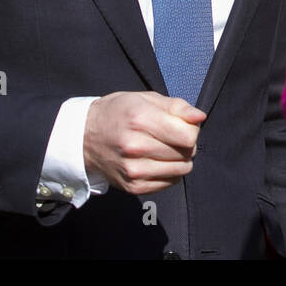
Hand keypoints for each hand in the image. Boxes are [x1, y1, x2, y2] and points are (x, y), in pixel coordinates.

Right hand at [83, 91, 205, 194]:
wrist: (84, 137)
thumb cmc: (118, 113)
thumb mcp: (145, 99)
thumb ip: (177, 107)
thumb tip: (200, 117)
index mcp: (140, 119)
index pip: (188, 136)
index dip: (191, 129)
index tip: (182, 125)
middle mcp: (135, 146)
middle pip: (186, 153)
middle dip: (185, 144)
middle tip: (170, 136)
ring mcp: (133, 170)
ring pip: (181, 170)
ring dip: (179, 160)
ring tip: (163, 149)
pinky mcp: (133, 186)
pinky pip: (169, 183)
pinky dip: (169, 172)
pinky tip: (156, 161)